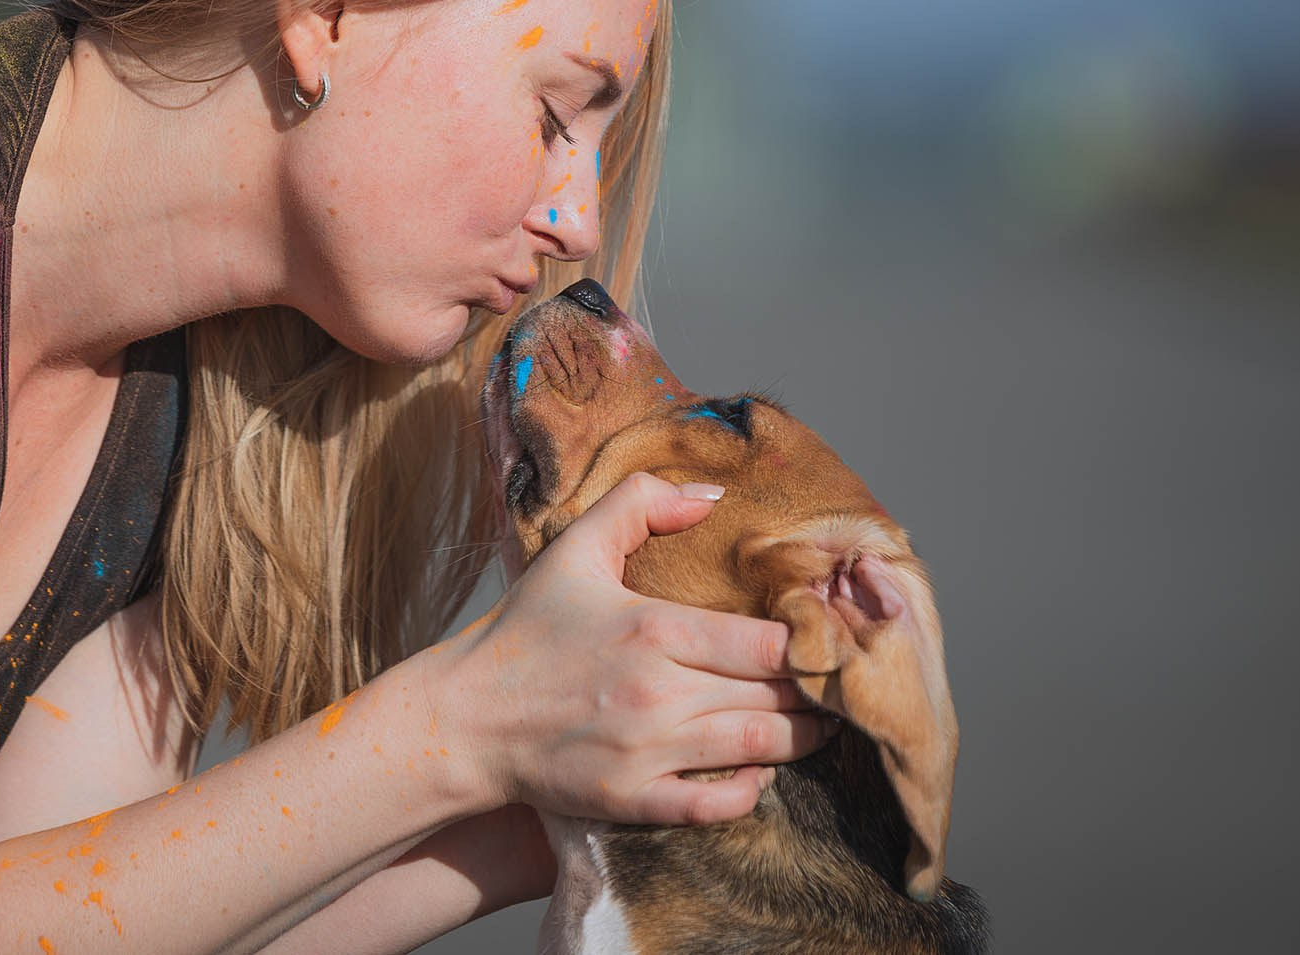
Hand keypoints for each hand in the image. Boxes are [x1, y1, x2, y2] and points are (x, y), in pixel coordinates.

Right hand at [437, 472, 837, 826]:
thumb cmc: (525, 629)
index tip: (824, 638)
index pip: (770, 642)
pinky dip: (752, 790)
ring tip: (818, 724)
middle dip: (816, 691)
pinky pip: (720, 804)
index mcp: (653, 627)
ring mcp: (647, 751)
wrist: (466, 717)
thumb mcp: (576, 548)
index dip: (811, 643)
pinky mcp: (634, 799)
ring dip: (801, 739)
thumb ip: (643, 503)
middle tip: (833, 683)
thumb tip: (714, 495)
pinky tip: (759, 771)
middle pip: (778, 696)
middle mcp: (657, 692)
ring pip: (763, 749)